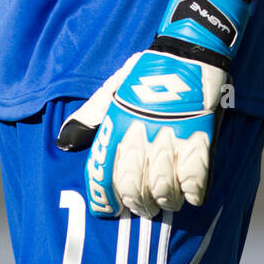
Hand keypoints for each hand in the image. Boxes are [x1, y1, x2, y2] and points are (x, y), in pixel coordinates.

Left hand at [57, 49, 230, 217]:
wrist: (187, 53)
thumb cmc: (147, 72)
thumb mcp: (112, 89)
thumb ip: (90, 116)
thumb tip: (64, 141)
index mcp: (117, 123)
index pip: (101, 172)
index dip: (102, 198)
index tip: (108, 210)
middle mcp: (140, 135)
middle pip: (132, 188)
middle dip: (136, 204)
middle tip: (143, 207)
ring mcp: (170, 138)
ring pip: (163, 190)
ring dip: (165, 201)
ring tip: (167, 201)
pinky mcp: (198, 138)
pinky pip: (195, 180)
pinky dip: (192, 193)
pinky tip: (191, 193)